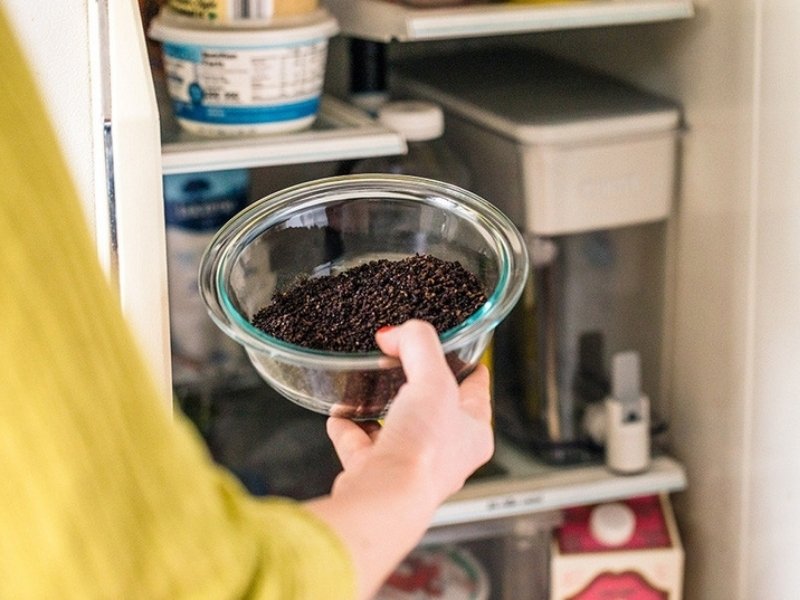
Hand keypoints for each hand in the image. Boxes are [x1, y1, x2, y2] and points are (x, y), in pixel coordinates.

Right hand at [327, 319, 493, 505]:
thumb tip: (395, 334)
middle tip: (401, 362)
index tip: (462, 351)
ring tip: (366, 386)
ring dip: (378, 408)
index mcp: (472, 433)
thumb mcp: (433, 380)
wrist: (386, 497)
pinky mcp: (376, 474)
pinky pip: (360, 446)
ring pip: (396, 429)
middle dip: (414, 385)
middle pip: (432, 409)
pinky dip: (349, 429)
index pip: (477, 390)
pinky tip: (340, 415)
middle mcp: (444, 454)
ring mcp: (409, 465)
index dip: (469, 367)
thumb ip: (418, 344)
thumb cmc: (424, 450)